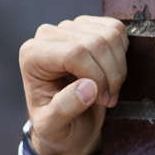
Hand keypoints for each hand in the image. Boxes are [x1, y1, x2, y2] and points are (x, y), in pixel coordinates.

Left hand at [19, 15, 129, 154]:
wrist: (68, 123)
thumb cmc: (57, 126)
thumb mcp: (53, 128)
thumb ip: (64, 109)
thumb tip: (88, 87)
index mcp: (32, 55)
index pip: (75, 53)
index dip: (96, 77)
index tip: (99, 100)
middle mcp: (47, 36)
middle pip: (95, 42)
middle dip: (110, 75)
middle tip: (106, 99)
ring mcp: (69, 28)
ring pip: (109, 35)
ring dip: (118, 67)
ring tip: (108, 90)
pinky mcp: (89, 26)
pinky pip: (116, 30)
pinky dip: (122, 54)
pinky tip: (111, 73)